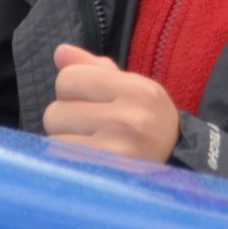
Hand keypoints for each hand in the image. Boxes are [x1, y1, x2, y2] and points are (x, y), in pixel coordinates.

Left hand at [41, 44, 180, 161]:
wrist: (174, 171)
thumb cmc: (146, 124)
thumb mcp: (131, 90)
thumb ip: (95, 69)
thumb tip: (60, 51)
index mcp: (137, 90)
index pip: (67, 78)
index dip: (73, 90)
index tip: (92, 103)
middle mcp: (129, 120)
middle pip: (55, 111)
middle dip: (67, 119)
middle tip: (92, 130)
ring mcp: (116, 152)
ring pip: (54, 139)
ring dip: (65, 142)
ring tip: (91, 146)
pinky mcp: (104, 177)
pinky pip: (60, 162)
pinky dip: (66, 161)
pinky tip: (87, 162)